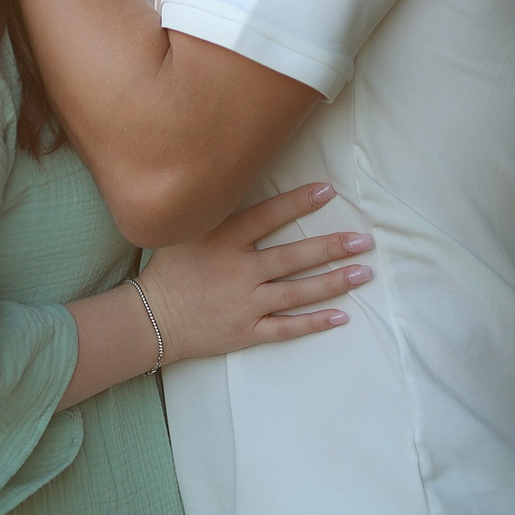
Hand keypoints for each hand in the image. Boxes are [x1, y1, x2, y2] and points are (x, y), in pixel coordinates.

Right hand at [134, 182, 370, 364]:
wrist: (150, 319)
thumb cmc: (170, 269)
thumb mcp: (186, 232)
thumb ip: (216, 213)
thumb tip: (243, 182)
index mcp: (223, 241)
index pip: (268, 216)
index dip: (299, 202)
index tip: (329, 191)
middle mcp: (238, 271)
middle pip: (293, 257)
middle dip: (331, 247)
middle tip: (364, 240)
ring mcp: (244, 304)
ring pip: (297, 293)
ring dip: (333, 282)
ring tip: (362, 272)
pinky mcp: (246, 332)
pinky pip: (286, 328)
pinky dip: (314, 323)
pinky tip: (341, 316)